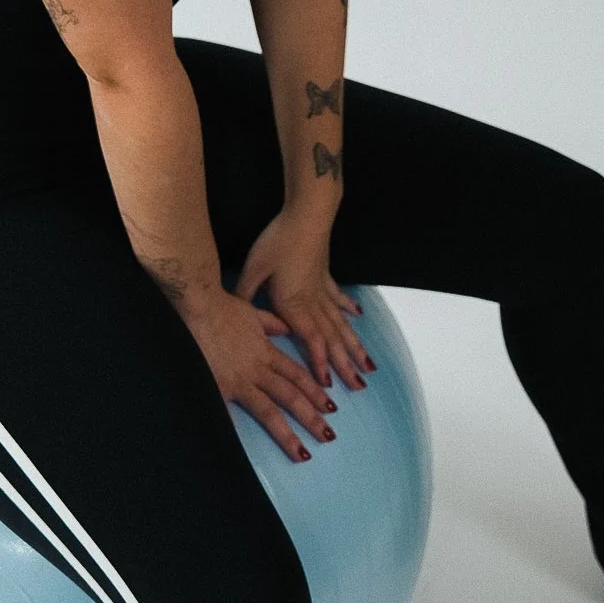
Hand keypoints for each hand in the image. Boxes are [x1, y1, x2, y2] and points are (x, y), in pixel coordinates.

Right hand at [177, 285, 337, 462]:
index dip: (315, 392)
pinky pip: (230, 414)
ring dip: (288, 434)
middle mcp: (258, 370)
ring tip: (303, 453)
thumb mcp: (254, 313)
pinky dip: (238, 432)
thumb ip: (272, 323)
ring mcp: (239, 382)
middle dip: (311, 418)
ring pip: (270, 411)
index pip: (297, 376)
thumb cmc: (223, 307)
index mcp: (266, 352)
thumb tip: (286, 327)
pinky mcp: (219, 388)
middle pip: (290, 397)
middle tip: (328, 436)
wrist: (199, 306)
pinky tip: (247, 454)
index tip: (330, 407)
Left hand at [231, 210, 374, 397]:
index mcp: (294, 304)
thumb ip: (246, 294)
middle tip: (360, 387)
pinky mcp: (325, 276)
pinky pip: (339, 298)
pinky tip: (359, 317)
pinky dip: (349, 310)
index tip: (327, 385)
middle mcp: (313, 302)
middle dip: (345, 364)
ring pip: (341, 324)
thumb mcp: (254, 268)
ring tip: (368, 364)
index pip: (311, 341)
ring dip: (354, 345)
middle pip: (333, 339)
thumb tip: (235, 313)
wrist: (305, 215)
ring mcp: (322, 289)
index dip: (319, 363)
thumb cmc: (278, 241)